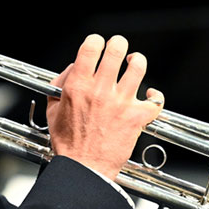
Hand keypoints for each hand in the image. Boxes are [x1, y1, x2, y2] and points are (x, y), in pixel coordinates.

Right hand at [47, 34, 163, 180]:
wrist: (83, 168)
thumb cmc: (69, 143)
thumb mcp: (53, 109)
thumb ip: (60, 84)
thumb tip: (73, 67)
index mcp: (78, 86)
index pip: (91, 47)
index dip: (96, 41)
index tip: (98, 44)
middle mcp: (100, 91)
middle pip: (117, 50)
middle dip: (119, 44)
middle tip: (119, 48)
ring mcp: (120, 103)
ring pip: (138, 67)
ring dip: (137, 61)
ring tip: (134, 63)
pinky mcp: (136, 117)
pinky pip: (156, 100)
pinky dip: (155, 95)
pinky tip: (150, 95)